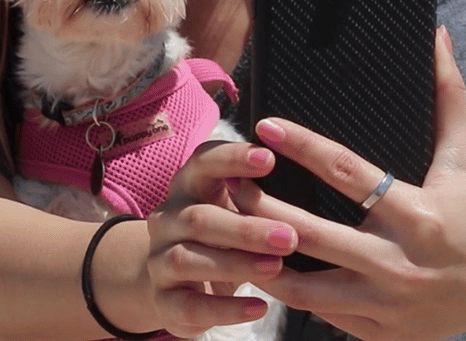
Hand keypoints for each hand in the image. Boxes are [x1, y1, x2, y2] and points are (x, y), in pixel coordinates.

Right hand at [142, 139, 296, 337]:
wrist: (175, 281)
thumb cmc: (219, 237)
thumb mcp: (233, 209)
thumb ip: (255, 196)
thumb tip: (307, 179)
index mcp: (187, 187)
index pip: (202, 162)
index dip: (232, 159)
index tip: (270, 158)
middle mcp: (167, 219)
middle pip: (197, 218)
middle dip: (244, 227)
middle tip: (289, 236)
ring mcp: (158, 260)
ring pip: (187, 260)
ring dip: (234, 264)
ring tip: (276, 268)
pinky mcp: (163, 301)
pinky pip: (189, 305)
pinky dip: (225, 308)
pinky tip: (259, 308)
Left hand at [234, 27, 465, 340]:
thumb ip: (446, 93)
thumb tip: (436, 34)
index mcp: (420, 214)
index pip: (348, 173)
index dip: (302, 146)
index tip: (263, 123)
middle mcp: (403, 263)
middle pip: (313, 233)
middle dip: (262, 209)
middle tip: (227, 181)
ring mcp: (392, 304)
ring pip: (307, 288)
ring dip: (262, 260)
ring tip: (229, 228)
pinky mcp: (385, 332)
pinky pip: (324, 315)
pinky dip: (290, 295)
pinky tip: (258, 269)